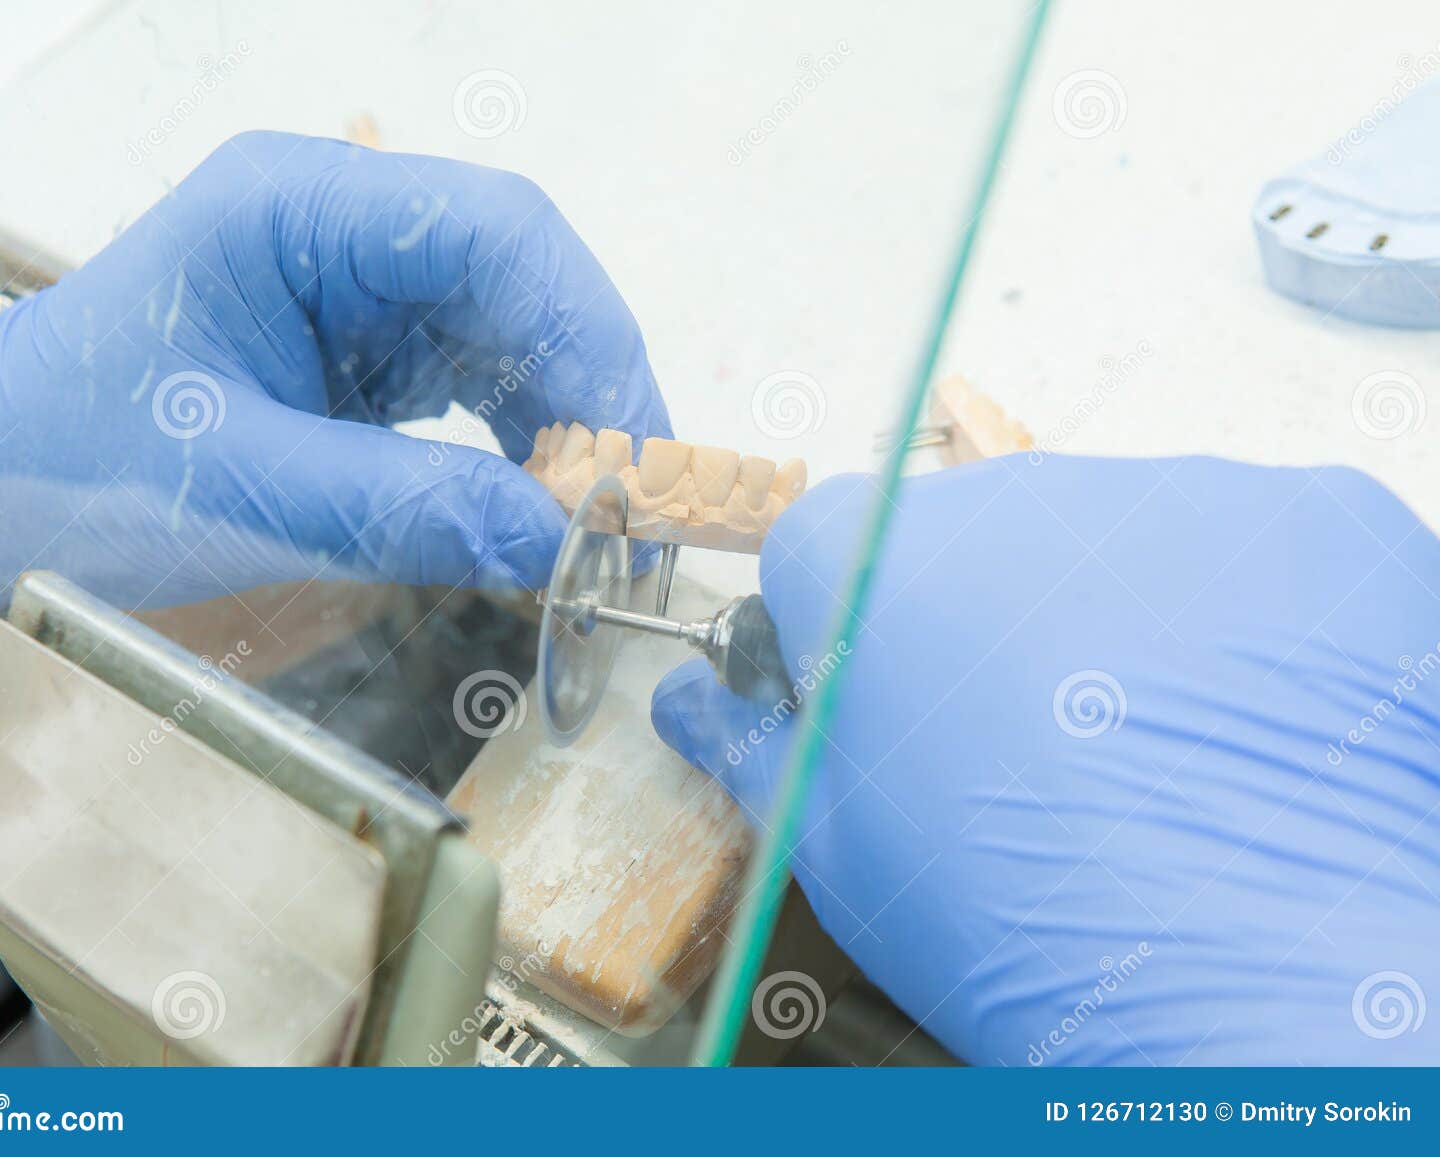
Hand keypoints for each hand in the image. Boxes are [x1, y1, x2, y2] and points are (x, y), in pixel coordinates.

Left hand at [0, 131, 669, 609]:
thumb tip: (565, 543)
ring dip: (565, 422)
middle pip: (518, 275)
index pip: (491, 232)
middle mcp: (340, 226)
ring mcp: (353, 284)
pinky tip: (537, 502)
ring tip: (595, 519)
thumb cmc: (77, 465)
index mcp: (298, 207)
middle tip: (637, 506)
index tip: (632, 453)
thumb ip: (410, 507)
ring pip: (510, 328)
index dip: (586, 334)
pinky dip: (520, 443)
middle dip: (590, 387)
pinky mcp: (359, 348)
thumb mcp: (244, 489)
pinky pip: (473, 380)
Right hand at [653, 455, 1439, 1064]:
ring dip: (1102, 617)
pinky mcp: (1310, 519)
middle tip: (1014, 751)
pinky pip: (1240, 552)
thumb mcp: (837, 850)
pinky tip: (1237, 728)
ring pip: (1101, 540)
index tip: (875, 707)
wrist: (1269, 971)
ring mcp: (1174, 492)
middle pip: (961, 535)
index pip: (815, 546)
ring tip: (1142, 753)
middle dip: (969, 618)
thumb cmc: (1014, 918)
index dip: (836, 632)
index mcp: (872, 556)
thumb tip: (690, 700)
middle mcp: (1016, 493)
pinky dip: (1233, 623)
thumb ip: (748, 748)